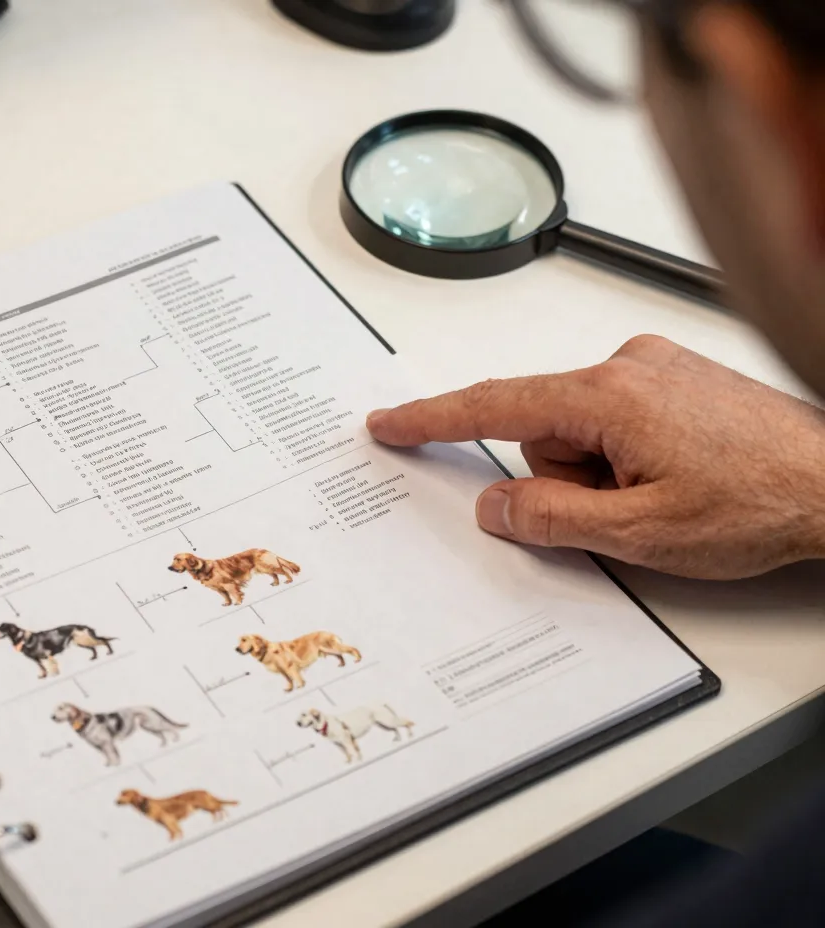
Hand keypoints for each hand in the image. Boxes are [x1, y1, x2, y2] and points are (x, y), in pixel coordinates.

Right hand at [366, 335, 824, 578]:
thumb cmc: (762, 500)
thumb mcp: (641, 534)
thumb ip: (552, 518)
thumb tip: (495, 505)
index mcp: (609, 396)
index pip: (493, 406)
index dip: (433, 420)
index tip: (390, 424)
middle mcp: (628, 366)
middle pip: (543, 430)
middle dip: (566, 478)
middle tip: (624, 510)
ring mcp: (655, 368)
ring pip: (581, 429)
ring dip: (602, 470)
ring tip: (665, 495)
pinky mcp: (675, 379)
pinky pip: (615, 419)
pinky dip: (627, 454)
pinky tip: (677, 476)